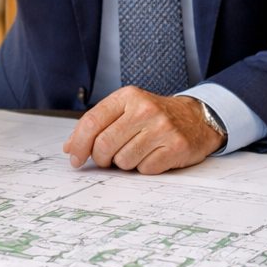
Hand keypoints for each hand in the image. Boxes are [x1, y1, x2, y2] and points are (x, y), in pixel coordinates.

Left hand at [63, 87, 225, 173]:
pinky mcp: (175, 147)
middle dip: (100, 158)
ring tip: (135, 153)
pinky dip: (143, 168)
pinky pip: (145, 169)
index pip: (92, 122)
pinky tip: (151, 156)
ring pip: (123, 160)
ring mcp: (162, 128)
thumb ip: (98, 125)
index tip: (75, 157)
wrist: (196, 118)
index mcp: (128, 97)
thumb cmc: (155, 116)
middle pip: (104, 144)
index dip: (78, 144)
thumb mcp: (126, 110)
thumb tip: (70, 147)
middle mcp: (145, 110)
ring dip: (124, 163)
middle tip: (106, 159)